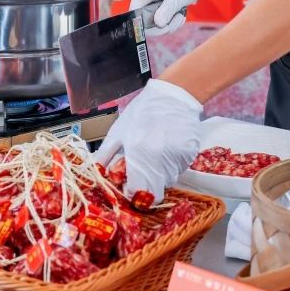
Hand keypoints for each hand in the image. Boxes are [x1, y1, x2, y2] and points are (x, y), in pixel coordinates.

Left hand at [95, 79, 201, 200]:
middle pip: (155, 192)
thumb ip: (106, 157)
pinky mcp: (189, 156)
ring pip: (167, 181)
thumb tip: (99, 175)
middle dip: (145, 185)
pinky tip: (166, 146)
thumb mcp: (117, 133)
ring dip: (158, 174)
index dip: (132, 192)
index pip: (139, 195)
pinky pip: (177, 169)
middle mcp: (161, 163)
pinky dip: (170, 164)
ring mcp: (178, 160)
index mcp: (140, 156)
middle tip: (140, 168)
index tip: (128, 183)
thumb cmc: (141, 112)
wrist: (173, 95)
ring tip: (153, 151)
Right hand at [129, 0, 202, 34]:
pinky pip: (157, 21)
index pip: (134, 14)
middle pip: (143, 22)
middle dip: (162, 26)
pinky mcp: (153, 8)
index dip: (145, 26)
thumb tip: (159, 24)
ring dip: (168, 25)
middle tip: (178, 19)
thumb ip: (167, 11)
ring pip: (151, 24)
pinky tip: (179, 15)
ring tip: (181, 16)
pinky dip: (169, 22)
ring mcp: (146, 3)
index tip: (164, 27)